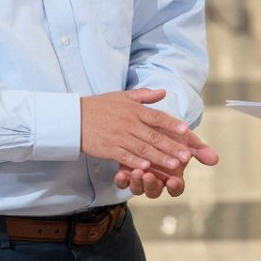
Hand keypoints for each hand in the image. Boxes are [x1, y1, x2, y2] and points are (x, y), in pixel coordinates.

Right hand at [82, 88, 197, 171]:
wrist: (73, 117)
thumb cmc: (99, 106)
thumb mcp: (122, 96)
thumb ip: (144, 95)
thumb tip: (164, 92)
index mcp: (134, 109)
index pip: (157, 116)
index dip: (172, 124)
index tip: (186, 130)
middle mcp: (129, 123)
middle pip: (154, 136)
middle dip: (171, 147)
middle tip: (187, 156)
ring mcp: (119, 136)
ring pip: (143, 148)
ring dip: (160, 158)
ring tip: (174, 166)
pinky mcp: (109, 148)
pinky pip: (125, 156)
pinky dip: (136, 162)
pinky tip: (148, 168)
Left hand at [109, 112, 218, 198]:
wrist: (148, 125)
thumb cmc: (171, 134)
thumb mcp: (186, 139)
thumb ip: (200, 150)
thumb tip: (215, 159)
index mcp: (172, 175)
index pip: (176, 188)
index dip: (175, 187)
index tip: (173, 181)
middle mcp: (156, 179)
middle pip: (155, 191)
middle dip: (151, 185)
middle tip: (149, 176)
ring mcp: (140, 178)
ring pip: (138, 189)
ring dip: (137, 183)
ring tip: (137, 171)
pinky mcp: (126, 172)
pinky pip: (123, 183)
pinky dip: (122, 180)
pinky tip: (122, 171)